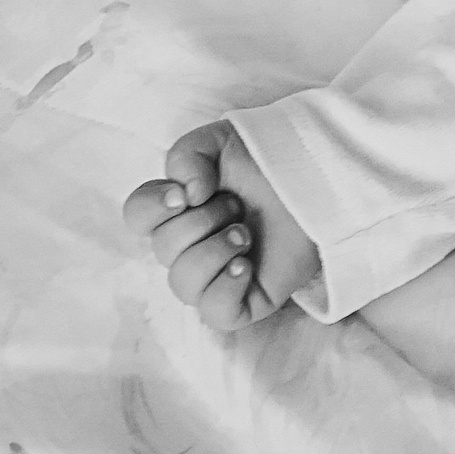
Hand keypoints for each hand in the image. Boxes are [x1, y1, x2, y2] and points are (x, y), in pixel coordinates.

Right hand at [122, 120, 320, 331]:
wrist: (318, 177)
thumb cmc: (267, 160)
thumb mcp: (219, 141)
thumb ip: (185, 156)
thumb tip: (183, 195)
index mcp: (178, 209)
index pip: (137, 216)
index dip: (153, 207)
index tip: (185, 194)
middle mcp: (190, 246)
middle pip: (163, 247)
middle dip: (202, 221)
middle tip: (238, 206)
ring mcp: (216, 275)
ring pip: (182, 283)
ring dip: (214, 251)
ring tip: (246, 233)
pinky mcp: (244, 299)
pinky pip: (215, 312)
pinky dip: (226, 287)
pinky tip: (246, 265)